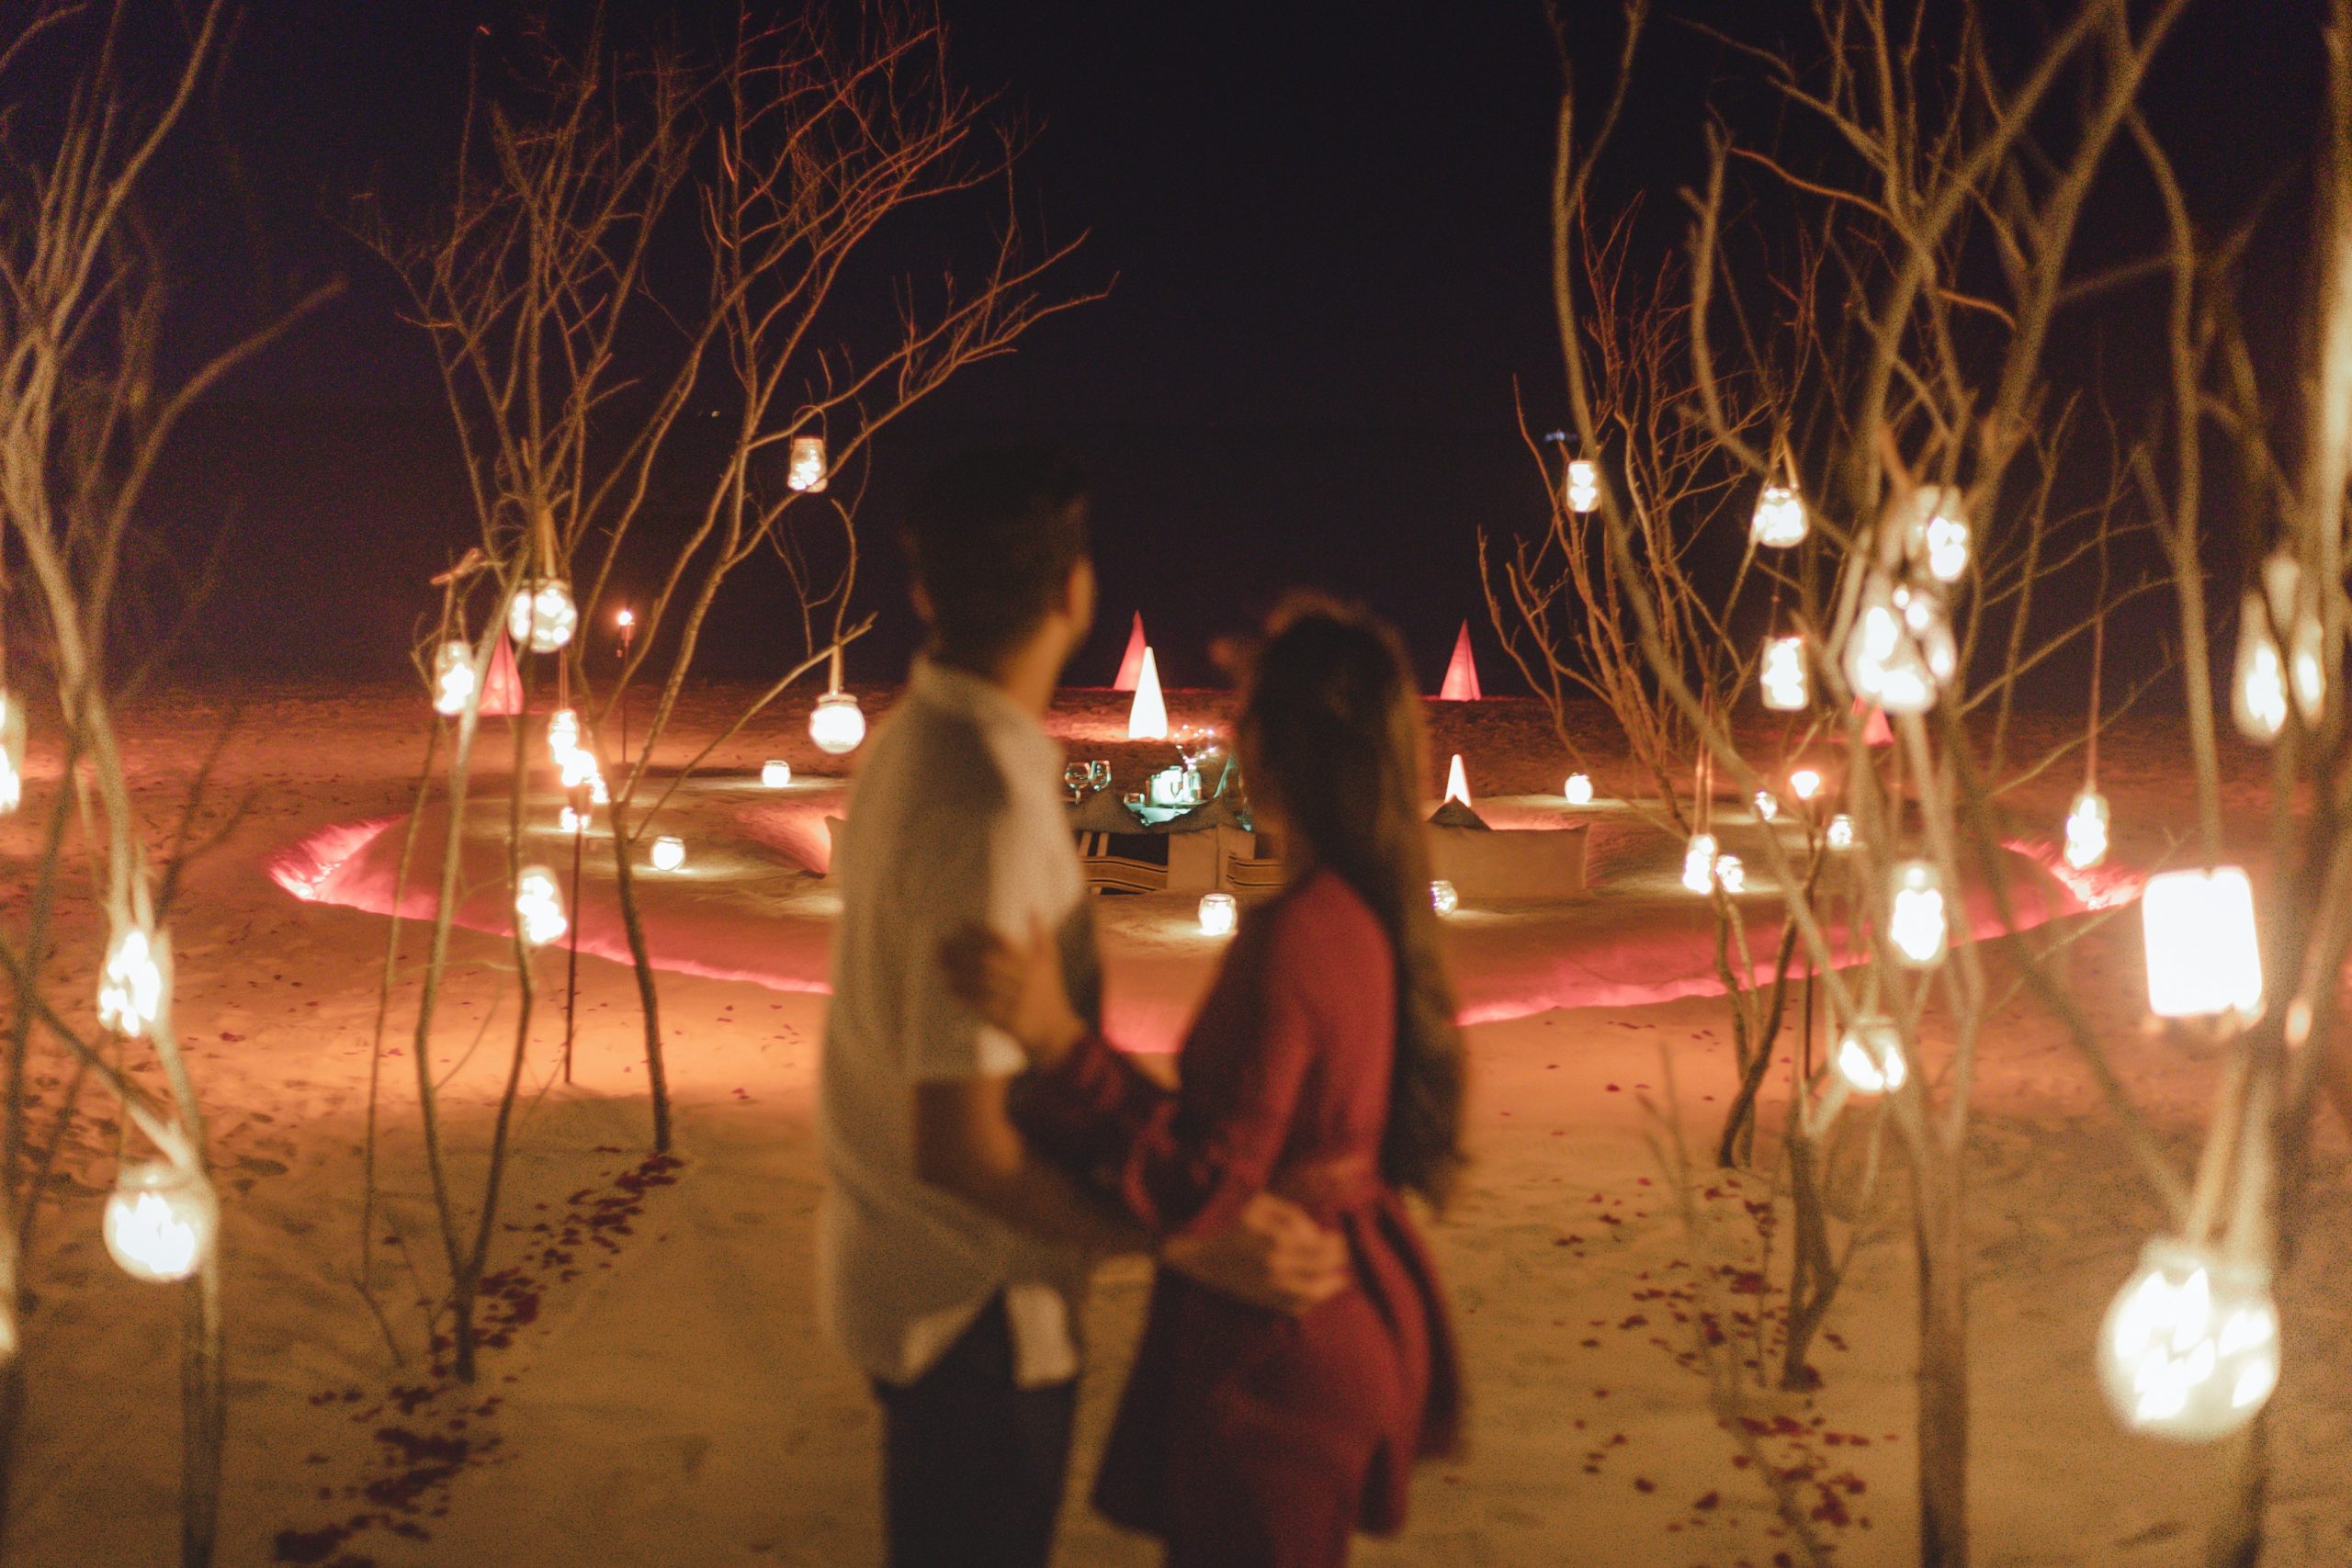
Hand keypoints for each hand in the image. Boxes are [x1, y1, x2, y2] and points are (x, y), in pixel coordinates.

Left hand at [940, 914, 1085, 1065]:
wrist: (1056, 1033)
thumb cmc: (1050, 994)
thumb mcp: (1050, 962)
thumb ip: (1041, 934)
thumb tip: (1032, 908)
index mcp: (1032, 963)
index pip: (1003, 942)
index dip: (981, 932)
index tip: (961, 924)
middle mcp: (1025, 979)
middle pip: (988, 961)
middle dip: (963, 952)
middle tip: (942, 945)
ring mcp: (1017, 1000)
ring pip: (982, 983)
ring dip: (959, 972)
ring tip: (940, 964)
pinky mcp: (1009, 1020)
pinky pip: (983, 1005)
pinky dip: (965, 996)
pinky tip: (949, 988)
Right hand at [1160, 1192, 1349, 1314]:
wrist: (1190, 1245)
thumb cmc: (1225, 1215)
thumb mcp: (1260, 1203)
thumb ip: (1292, 1216)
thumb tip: (1317, 1235)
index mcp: (1278, 1240)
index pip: (1322, 1246)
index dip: (1338, 1243)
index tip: (1344, 1238)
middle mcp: (1276, 1266)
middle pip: (1321, 1269)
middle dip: (1339, 1262)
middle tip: (1347, 1255)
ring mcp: (1267, 1286)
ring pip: (1311, 1293)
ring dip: (1330, 1286)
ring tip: (1341, 1278)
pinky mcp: (1258, 1299)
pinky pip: (1292, 1307)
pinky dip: (1310, 1302)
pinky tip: (1318, 1294)